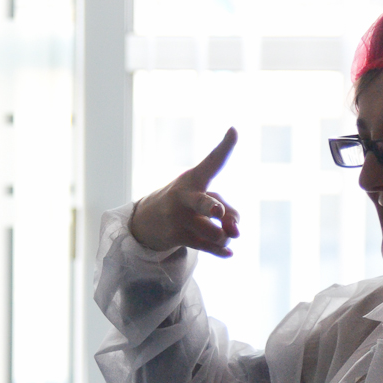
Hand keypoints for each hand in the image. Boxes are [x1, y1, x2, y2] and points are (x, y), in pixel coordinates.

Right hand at [129, 128, 240, 256]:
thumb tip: (234, 234)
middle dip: (211, 208)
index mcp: (195, 178)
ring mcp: (178, 217)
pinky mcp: (176, 235)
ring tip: (220, 234)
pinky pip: (208, 246)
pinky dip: (220, 250)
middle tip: (217, 212)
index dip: (226, 147)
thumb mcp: (206, 199)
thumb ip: (229, 213)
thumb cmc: (187, 203)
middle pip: (204, 203)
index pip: (213, 161)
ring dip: (225, 237)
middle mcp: (185, 196)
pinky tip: (228, 253)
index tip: (235, 130)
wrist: (147, 219)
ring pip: (216, 233)